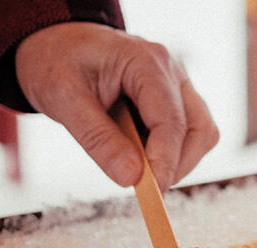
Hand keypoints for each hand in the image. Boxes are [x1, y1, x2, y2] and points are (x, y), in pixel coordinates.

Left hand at [15, 22, 218, 190]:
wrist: (56, 44)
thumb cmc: (57, 63)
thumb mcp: (64, 99)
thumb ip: (98, 139)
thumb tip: (131, 178)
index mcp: (146, 62)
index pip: (171, 120)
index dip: (165, 162)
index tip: (152, 193)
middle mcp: (171, 72)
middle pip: (198, 129)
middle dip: (176, 165)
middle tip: (144, 188)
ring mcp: (177, 85)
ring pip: (201, 133)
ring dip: (177, 161)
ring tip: (137, 167)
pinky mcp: (175, 100)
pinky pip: (189, 134)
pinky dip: (171, 154)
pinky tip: (140, 154)